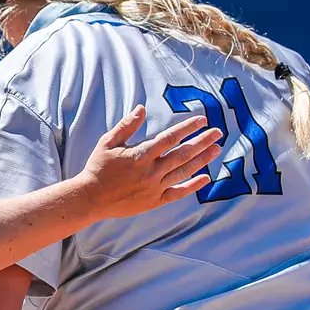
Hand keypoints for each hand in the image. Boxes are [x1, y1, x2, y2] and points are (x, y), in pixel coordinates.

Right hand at [76, 106, 222, 217]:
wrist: (90, 198)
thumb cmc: (98, 168)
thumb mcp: (108, 142)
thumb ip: (126, 125)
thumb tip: (141, 108)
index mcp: (141, 155)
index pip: (171, 138)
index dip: (188, 128)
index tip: (202, 120)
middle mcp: (151, 171)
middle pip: (183, 154)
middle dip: (202, 142)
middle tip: (218, 133)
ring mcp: (154, 188)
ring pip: (184, 172)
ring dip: (202, 160)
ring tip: (216, 149)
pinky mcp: (154, 201)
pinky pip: (178, 193)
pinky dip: (192, 186)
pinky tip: (205, 178)